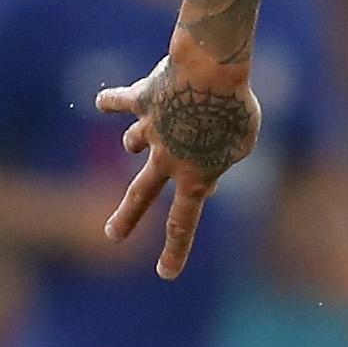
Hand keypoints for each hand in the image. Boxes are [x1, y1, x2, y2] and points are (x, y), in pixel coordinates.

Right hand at [96, 54, 261, 279]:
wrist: (209, 72)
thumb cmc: (235, 108)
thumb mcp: (244, 143)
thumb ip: (225, 159)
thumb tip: (207, 172)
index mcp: (194, 176)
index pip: (183, 222)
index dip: (176, 250)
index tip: (166, 274)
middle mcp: (166, 158)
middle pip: (141, 195)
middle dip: (126, 217)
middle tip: (112, 235)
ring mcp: (150, 130)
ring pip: (133, 143)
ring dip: (135, 142)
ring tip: (134, 143)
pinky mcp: (141, 100)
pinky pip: (120, 101)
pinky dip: (111, 102)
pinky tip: (104, 103)